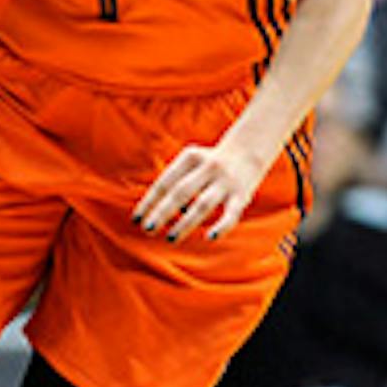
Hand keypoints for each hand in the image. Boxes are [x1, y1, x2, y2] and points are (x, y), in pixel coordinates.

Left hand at [135, 136, 269, 241]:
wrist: (250, 148)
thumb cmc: (209, 162)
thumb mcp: (191, 163)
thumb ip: (175, 183)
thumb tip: (157, 214)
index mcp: (190, 157)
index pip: (165, 182)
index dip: (149, 202)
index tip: (136, 220)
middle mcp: (208, 167)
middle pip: (181, 192)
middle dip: (162, 212)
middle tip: (148, 229)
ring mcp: (225, 182)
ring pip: (202, 204)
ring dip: (185, 223)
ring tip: (171, 238)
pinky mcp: (242, 195)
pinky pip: (231, 214)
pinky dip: (221, 226)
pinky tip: (209, 237)